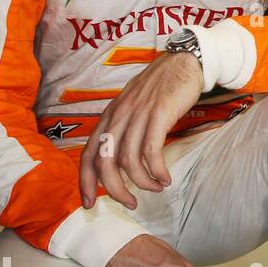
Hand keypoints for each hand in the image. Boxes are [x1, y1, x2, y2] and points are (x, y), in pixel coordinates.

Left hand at [80, 51, 202, 209]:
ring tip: (156, 188)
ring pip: (128, 161)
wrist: (182, 62)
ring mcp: (137, 116)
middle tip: (130, 204)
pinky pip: (151, 151)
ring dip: (142, 182)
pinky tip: (166, 178)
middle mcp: (118, 118)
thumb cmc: (160, 88)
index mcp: (108, 118)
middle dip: (115, 190)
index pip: (86, 154)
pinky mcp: (158, 116)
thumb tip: (120, 160)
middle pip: (104, 163)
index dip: (85, 182)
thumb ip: (123, 129)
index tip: (89, 204)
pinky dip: (157, 170)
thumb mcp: (132, 107)